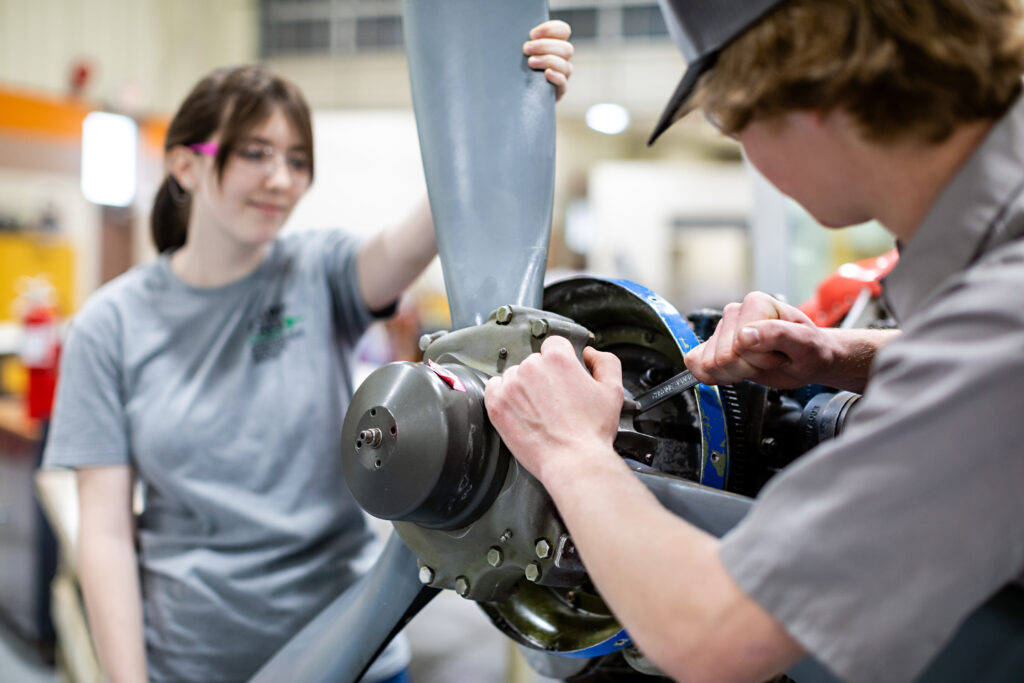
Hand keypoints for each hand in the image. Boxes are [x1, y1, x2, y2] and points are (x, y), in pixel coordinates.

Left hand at [485, 336, 622, 483]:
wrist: (574, 462)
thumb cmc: (592, 431)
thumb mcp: (612, 390)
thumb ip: (605, 362)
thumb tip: (589, 354)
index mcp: (558, 359)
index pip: (554, 344)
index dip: (562, 359)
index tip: (562, 375)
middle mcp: (531, 367)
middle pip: (534, 361)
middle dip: (543, 376)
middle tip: (554, 399)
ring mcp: (511, 386)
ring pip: (514, 375)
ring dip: (523, 386)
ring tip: (539, 409)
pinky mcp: (497, 405)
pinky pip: (494, 388)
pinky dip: (503, 395)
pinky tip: (519, 410)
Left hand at [525, 20, 573, 100]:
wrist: (517, 96)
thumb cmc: (518, 69)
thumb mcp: (522, 53)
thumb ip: (526, 42)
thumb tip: (515, 34)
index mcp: (556, 44)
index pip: (563, 30)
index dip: (550, 29)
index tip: (532, 34)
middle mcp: (562, 59)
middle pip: (566, 48)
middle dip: (545, 46)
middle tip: (526, 49)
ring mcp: (563, 75)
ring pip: (565, 65)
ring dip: (547, 60)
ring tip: (530, 62)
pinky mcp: (559, 91)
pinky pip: (563, 82)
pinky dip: (555, 76)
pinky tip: (545, 74)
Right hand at [684, 291, 837, 388]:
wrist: (807, 360)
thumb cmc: (809, 349)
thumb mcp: (805, 343)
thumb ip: (777, 334)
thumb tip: (745, 334)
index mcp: (756, 304)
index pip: (740, 342)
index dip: (761, 358)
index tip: (779, 355)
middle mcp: (735, 313)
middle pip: (723, 356)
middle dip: (748, 367)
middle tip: (769, 361)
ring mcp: (722, 329)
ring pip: (709, 363)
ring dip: (736, 373)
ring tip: (757, 363)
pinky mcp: (713, 346)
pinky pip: (694, 363)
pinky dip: (714, 376)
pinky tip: (737, 371)